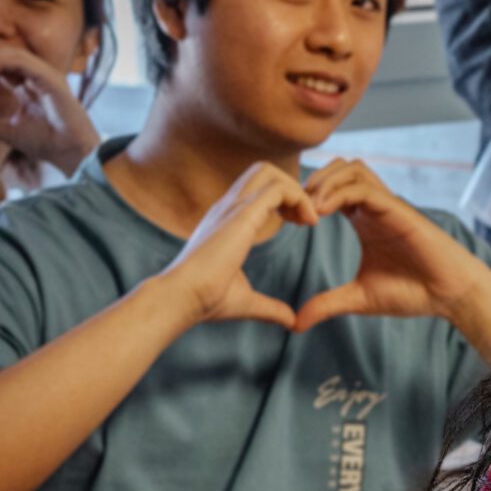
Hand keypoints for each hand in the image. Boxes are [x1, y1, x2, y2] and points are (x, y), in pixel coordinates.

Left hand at [0, 46, 100, 171]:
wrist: (72, 153)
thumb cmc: (48, 143)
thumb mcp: (7, 132)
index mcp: (30, 87)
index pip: (4, 66)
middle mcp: (39, 77)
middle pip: (7, 55)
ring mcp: (46, 76)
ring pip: (13, 54)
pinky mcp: (51, 79)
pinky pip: (22, 62)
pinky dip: (1, 63)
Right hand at [154, 163, 317, 328]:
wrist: (181, 299)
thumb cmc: (204, 300)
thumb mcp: (245, 301)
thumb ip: (269, 307)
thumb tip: (289, 320)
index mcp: (226, 221)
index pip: (256, 188)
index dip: (284, 199)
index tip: (299, 223)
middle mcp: (228, 207)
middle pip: (263, 170)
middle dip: (293, 186)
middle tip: (306, 218)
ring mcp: (233, 208)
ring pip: (270, 171)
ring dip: (298, 190)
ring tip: (309, 219)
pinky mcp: (242, 215)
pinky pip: (278, 189)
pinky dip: (300, 198)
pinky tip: (308, 224)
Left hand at [293, 158, 490, 332]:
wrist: (449, 297)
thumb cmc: (413, 293)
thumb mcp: (359, 299)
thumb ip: (327, 305)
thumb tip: (296, 324)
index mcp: (364, 220)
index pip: (331, 188)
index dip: (305, 196)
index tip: (289, 220)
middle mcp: (375, 207)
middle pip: (339, 167)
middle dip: (312, 180)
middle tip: (295, 208)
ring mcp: (388, 206)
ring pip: (352, 168)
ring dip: (325, 180)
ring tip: (309, 208)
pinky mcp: (399, 211)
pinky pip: (365, 188)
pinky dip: (339, 193)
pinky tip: (322, 213)